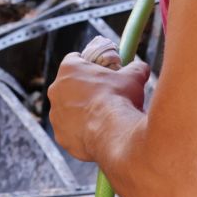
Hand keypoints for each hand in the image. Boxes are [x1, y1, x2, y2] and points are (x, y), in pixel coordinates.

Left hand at [48, 35, 149, 161]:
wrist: (113, 132)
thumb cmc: (120, 99)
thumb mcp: (133, 77)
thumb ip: (135, 68)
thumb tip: (141, 68)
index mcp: (69, 69)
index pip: (75, 60)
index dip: (89, 65)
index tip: (101, 72)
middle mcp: (56, 90)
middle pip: (69, 87)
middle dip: (84, 90)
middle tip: (104, 97)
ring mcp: (55, 115)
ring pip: (69, 111)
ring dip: (82, 113)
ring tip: (103, 119)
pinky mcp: (60, 136)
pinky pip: (71, 132)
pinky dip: (82, 133)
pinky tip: (98, 134)